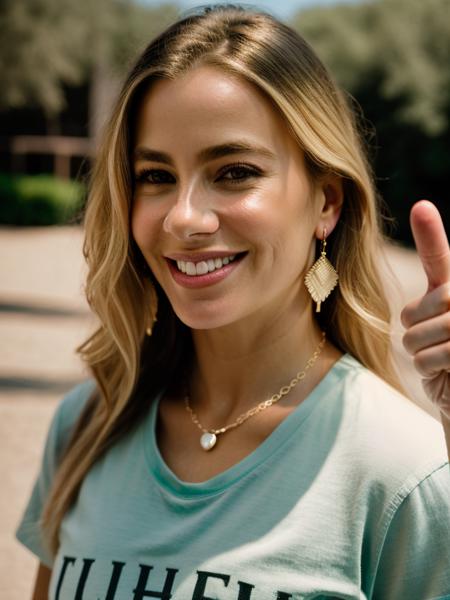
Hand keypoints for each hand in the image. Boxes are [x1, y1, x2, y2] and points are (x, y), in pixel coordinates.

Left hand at [401, 200, 449, 457]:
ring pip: (417, 335)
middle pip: (421, 306)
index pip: (441, 259)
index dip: (431, 233)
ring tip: (441, 361)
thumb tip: (419, 306)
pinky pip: (427, 358)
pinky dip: (428, 372)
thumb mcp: (429, 333)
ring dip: (420, 354)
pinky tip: (446, 376)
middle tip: (430, 343)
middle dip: (415, 328)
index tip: (420, 208)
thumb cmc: (444, 365)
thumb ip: (424, 311)